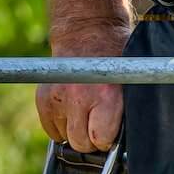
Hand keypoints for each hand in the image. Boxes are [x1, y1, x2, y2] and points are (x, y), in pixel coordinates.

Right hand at [37, 24, 130, 151]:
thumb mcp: (129, 82)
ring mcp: (58, 97)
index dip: (107, 139)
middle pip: (80, 143)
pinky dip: (60, 125)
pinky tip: (71, 108)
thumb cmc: (114, 57)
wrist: (87, 30)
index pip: (101, 139)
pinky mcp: (43, 97)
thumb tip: (122, 143)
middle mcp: (80, 96)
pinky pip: (51, 129)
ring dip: (74, 129)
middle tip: (97, 122)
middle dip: (90, 138)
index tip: (109, 131)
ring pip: (65, 138)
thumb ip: (124, 112)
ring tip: (85, 109)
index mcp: (107, 94)